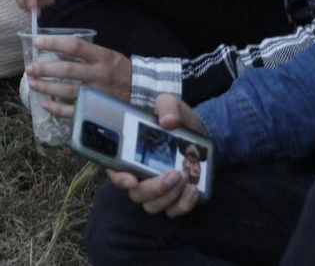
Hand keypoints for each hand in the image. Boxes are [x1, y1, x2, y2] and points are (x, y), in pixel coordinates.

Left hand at [25, 36, 132, 116]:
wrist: (142, 90)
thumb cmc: (119, 69)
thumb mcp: (106, 54)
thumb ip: (85, 52)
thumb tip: (56, 48)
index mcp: (102, 57)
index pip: (75, 46)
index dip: (54, 43)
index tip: (36, 42)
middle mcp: (99, 74)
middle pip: (68, 70)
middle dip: (45, 69)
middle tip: (30, 68)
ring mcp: (98, 93)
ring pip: (68, 90)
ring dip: (47, 87)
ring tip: (32, 83)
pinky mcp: (98, 109)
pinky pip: (75, 111)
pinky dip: (58, 109)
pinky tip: (45, 104)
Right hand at [108, 96, 210, 218]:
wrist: (201, 131)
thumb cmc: (176, 118)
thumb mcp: (170, 104)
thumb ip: (166, 106)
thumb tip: (167, 121)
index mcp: (128, 154)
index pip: (113, 171)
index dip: (118, 178)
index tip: (131, 179)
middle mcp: (138, 175)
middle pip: (136, 194)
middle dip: (155, 188)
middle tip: (175, 174)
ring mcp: (156, 190)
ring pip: (153, 206)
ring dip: (170, 196)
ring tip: (187, 178)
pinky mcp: (174, 198)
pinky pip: (174, 211)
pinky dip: (184, 204)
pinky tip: (194, 189)